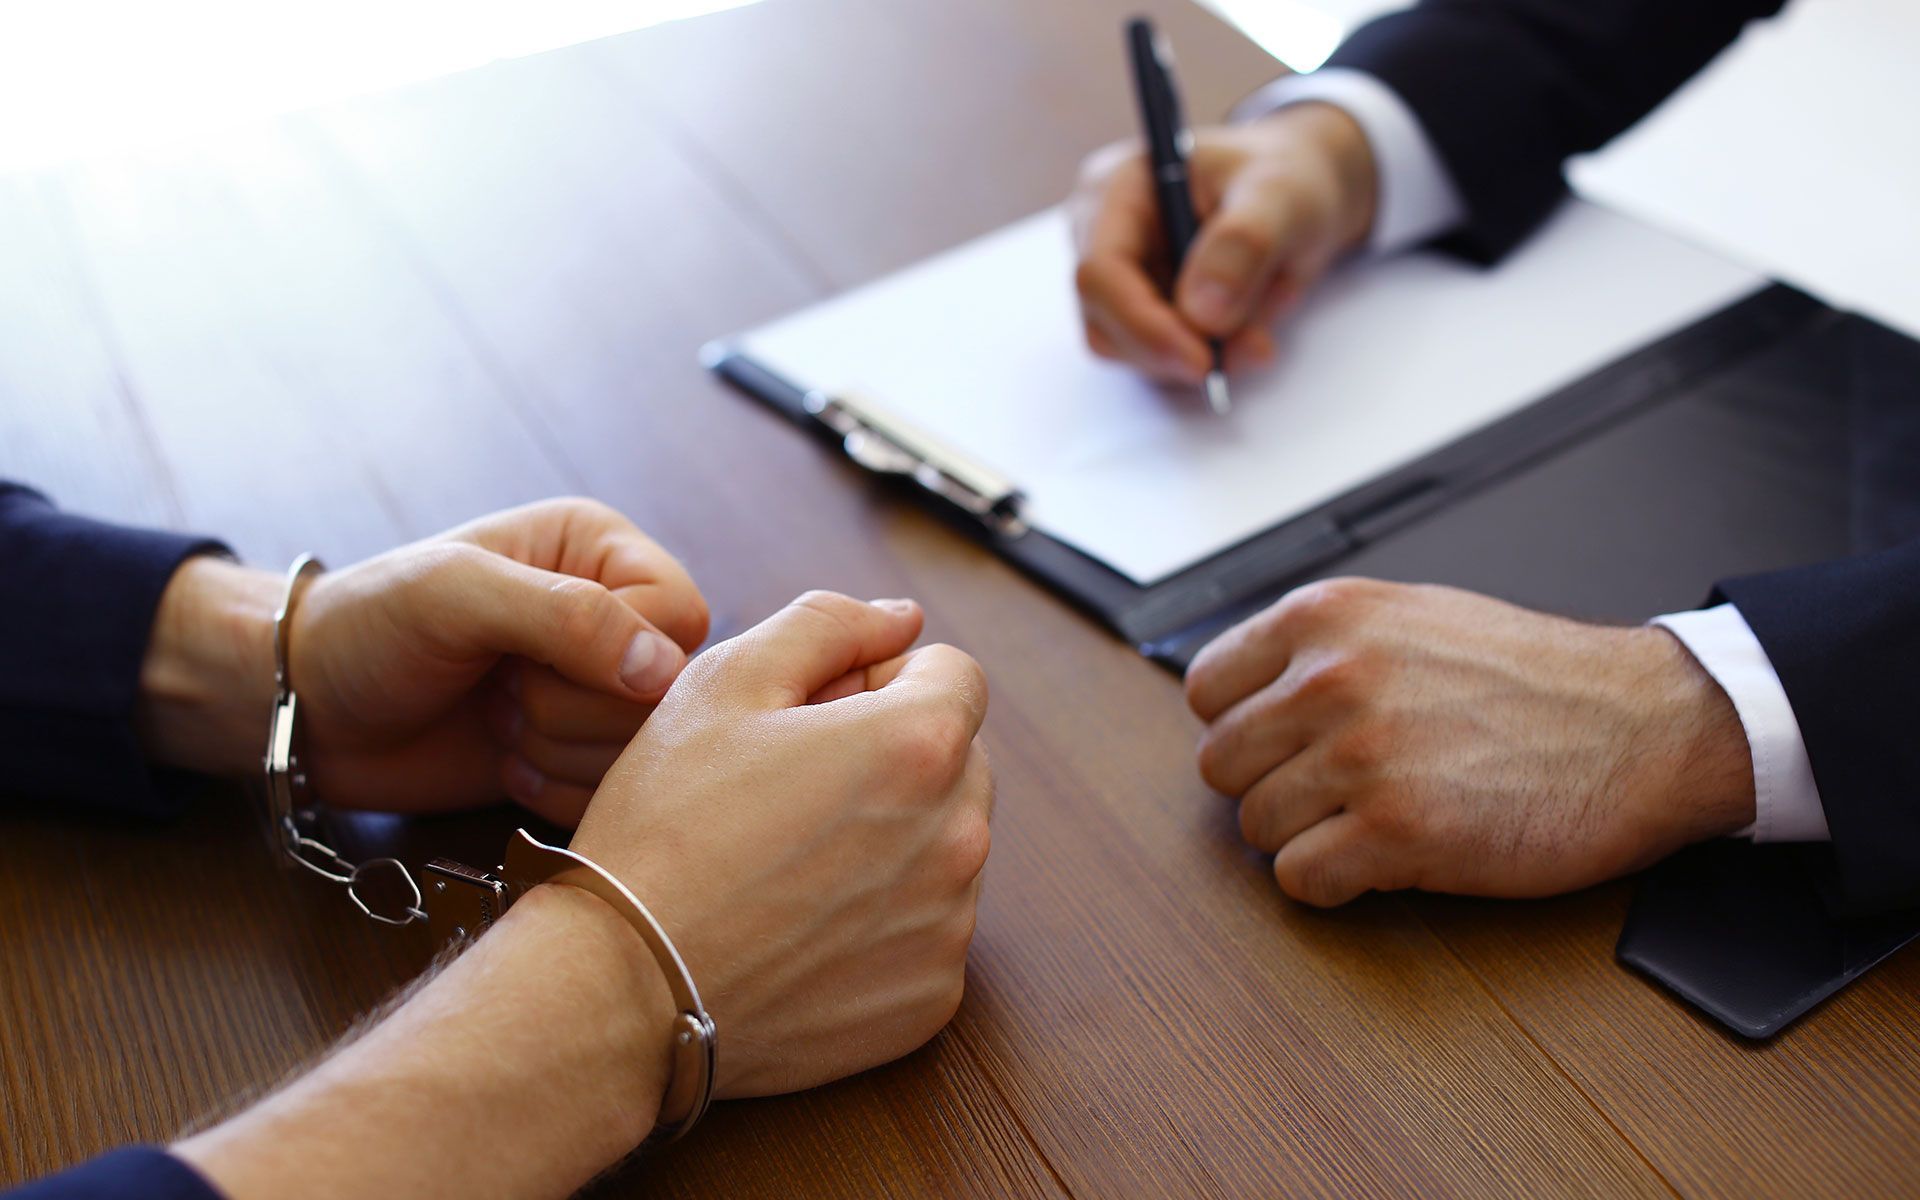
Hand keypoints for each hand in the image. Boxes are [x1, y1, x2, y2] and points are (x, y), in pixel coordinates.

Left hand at [139, 498, 707, 825]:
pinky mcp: (577, 756)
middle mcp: (613, 619)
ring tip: (496, 718)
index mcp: (601, 552)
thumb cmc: (369, 625)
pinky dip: (551, 789)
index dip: (626, 653)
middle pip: (667, 693)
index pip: (681, 615)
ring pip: (643, 751)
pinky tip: (501, 756)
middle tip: (502, 688)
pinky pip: (611, 793)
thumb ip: (566, 617)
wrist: (308, 707)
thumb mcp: (458, 595)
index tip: (535, 659)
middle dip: (573, 708)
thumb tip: (662, 670)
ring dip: (558, 750)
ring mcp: (597, 692)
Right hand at [573, 590, 992, 1096]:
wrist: (623, 985)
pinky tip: (804, 926)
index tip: (821, 715)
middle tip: (795, 787)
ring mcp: (949, 926)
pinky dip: (884, 923)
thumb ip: (828, 625)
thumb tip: (902, 618)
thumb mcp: (723, 684)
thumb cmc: (664, 827)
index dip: (884, 680)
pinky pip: (929, 932)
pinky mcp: (930, 998)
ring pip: (946, 848)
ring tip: (792, 863)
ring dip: (894, 840)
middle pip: (959, 763)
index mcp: (918, 745)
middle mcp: (958, 837)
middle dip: (895, 758)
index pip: (956, 676)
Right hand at [1069, 101, 1377, 384]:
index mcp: (1116, 191)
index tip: (1201, 360)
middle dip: (1177, 348)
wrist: (1299, 197)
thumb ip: (1244, 243)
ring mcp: (1122, 282)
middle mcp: (1104, 239)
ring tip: (1266, 318)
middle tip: (1251, 350)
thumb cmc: (1284, 178)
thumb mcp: (1282, 194)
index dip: (1142, 324)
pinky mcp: (1148, 315)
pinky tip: (1254, 321)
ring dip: (1205, 352)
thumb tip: (1202, 314)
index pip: (1099, 273)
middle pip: (1106, 323)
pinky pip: (1168, 359)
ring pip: (1137, 351)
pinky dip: (1216, 353)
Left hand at [1185, 579, 1754, 905]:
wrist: (1645, 726)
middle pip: (1222, 763)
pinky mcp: (1396, 832)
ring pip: (1256, 826)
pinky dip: (1333, 883)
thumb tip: (1245, 692)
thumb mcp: (1413, 618)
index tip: (1278, 746)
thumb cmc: (1538, 680)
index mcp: (1329, 617)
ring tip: (1370, 821)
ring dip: (1305, 837)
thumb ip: (1325, 647)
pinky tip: (1382, 860)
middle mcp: (1333, 679)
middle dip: (1269, 786)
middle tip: (1330, 792)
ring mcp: (1361, 756)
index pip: (1207, 687)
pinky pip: (1300, 880)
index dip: (1240, 726)